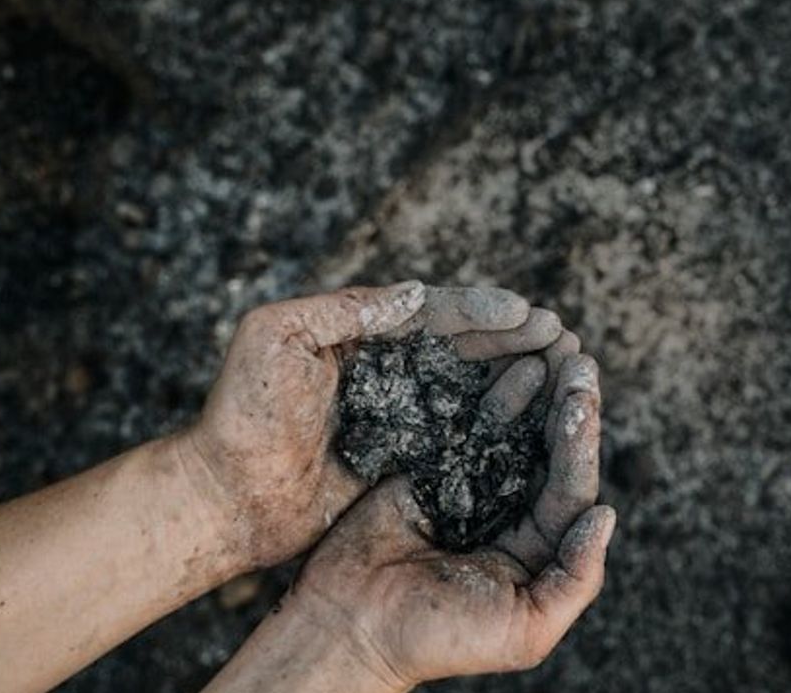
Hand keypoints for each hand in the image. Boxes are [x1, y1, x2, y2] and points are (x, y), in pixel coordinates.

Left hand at [179, 282, 563, 569]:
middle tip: (563, 335)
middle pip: (462, 347)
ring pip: (470, 388)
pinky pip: (461, 435)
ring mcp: (399, 415)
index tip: (522, 314)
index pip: (430, 314)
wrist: (227, 495)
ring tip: (564, 366)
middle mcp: (387, 370)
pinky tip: (536, 418)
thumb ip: (342, 310)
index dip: (478, 311)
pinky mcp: (404, 459)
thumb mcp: (275, 336)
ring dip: (517, 376)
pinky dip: (500, 424)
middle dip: (514, 339)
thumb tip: (415, 295)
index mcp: (359, 334)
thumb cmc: (241, 411)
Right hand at [288, 353, 610, 689]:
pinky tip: (505, 359)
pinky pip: (464, 422)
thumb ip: (575, 580)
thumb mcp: (525, 630)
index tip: (583, 396)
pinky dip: (485, 390)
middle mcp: (510, 512)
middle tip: (578, 356)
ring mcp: (470, 485)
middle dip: (566, 403)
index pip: (570, 485)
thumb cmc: (439, 638)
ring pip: (512, 427)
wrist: (351, 625)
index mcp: (538, 549)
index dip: (581, 440)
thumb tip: (605, 515)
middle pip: (549, 448)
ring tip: (552, 343)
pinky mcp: (430, 466)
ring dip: (534, 386)